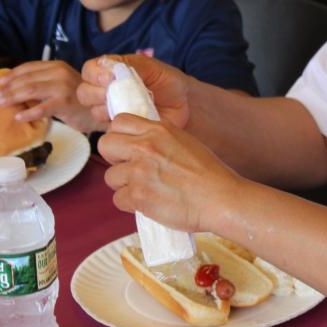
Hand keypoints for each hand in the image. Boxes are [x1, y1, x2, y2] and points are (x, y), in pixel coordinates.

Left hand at [0, 60, 100, 131]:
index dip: (12, 75)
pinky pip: (41, 108)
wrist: (102, 110)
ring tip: (2, 104)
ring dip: (13, 98)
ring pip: (30, 90)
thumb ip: (44, 83)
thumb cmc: (79, 99)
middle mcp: (60, 73)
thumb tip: (16, 89)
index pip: (29, 67)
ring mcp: (63, 87)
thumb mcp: (61, 84)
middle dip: (9, 88)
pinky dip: (28, 113)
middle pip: (27, 79)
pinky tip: (18, 118)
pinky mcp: (65, 102)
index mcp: (57, 66)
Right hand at [78, 54, 191, 129]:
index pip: (89, 70)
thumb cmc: (167, 81)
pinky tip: (133, 118)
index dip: (94, 74)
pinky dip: (117, 124)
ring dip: (109, 109)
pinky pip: (107, 129)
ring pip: (94, 111)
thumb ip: (133, 65)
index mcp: (111, 71)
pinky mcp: (118, 129)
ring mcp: (110, 110)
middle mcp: (106, 91)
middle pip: (84, 92)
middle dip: (97, 93)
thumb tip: (113, 70)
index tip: (109, 79)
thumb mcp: (152, 67)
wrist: (184, 104)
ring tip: (130, 106)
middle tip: (115, 94)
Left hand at [97, 113, 241, 231]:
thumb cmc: (209, 174)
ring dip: (123, 185)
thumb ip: (159, 139)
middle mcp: (146, 146)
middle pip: (105, 145)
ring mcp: (139, 171)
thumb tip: (138, 142)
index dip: (121, 136)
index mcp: (159, 130)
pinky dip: (131, 204)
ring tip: (144, 190)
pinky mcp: (138, 196)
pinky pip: (118, 199)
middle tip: (130, 169)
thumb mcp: (185, 142)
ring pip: (110, 176)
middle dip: (114, 158)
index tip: (129, 148)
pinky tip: (148, 204)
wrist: (220, 199)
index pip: (119, 122)